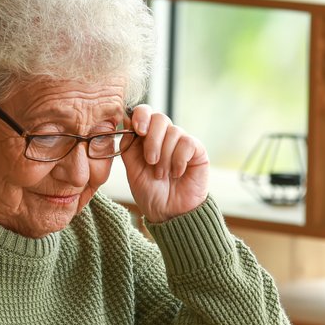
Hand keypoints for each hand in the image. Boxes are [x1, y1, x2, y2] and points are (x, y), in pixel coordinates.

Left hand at [121, 105, 208, 222]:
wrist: (169, 212)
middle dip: (152, 141)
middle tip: (150, 161)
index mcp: (147, 138)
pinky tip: (177, 173)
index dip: (141, 115)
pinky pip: (187, 143)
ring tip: (162, 175)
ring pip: (173, 132)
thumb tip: (127, 121)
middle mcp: (165, 136)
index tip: (138, 130)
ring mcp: (181, 142)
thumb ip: (128, 146)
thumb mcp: (132, 169)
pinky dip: (179, 159)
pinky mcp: (197, 150)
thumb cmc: (150, 193)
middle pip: (160, 118)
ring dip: (164, 157)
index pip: (145, 112)